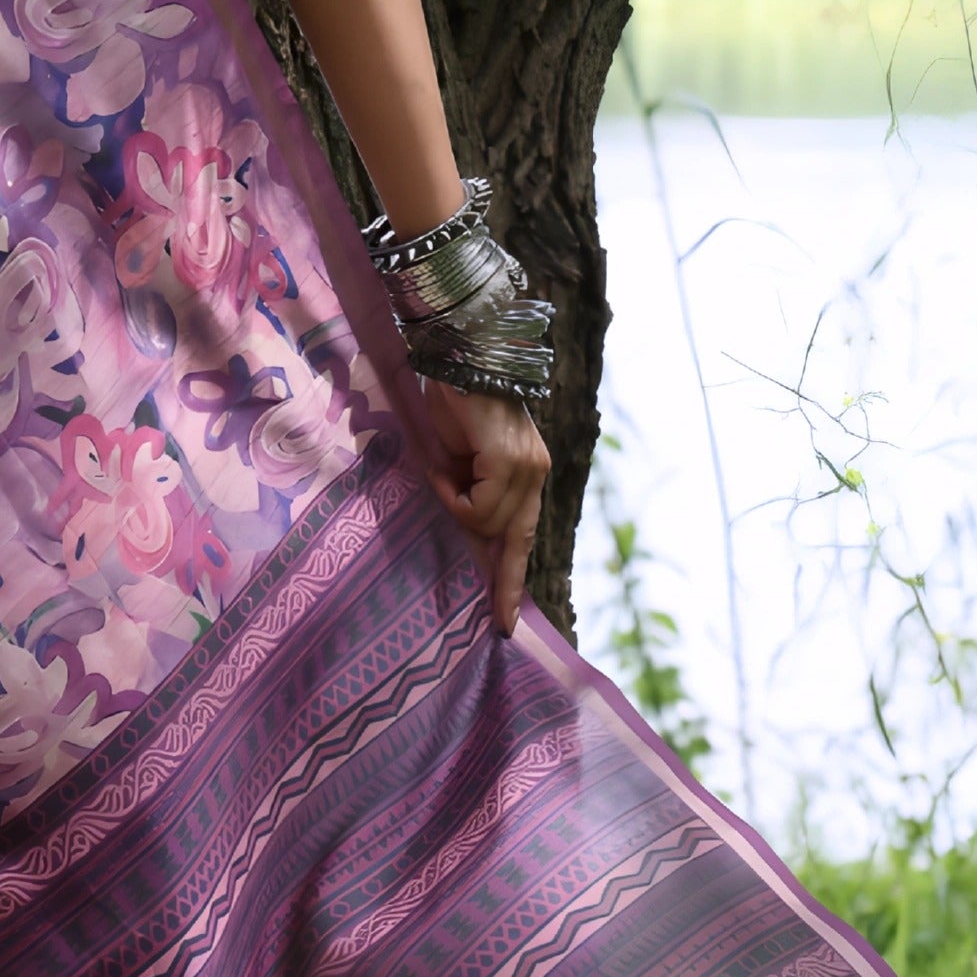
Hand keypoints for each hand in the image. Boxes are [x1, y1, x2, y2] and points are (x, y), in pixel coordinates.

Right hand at [420, 379, 550, 636]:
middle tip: (501, 625)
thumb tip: (461, 530)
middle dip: (505, 583)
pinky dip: (452, 493)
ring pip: (489, 523)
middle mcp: (535, 471)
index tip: (507, 618)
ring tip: (440, 469)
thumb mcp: (454, 456)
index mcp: (526, 470)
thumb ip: (463, 490)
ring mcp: (527, 466)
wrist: (452, 352)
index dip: (511, 576)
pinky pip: (476, 506)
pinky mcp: (510, 461)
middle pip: (517, 540)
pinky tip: (443, 467)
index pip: (521, 533)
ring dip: (454, 505)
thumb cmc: (447, 398)